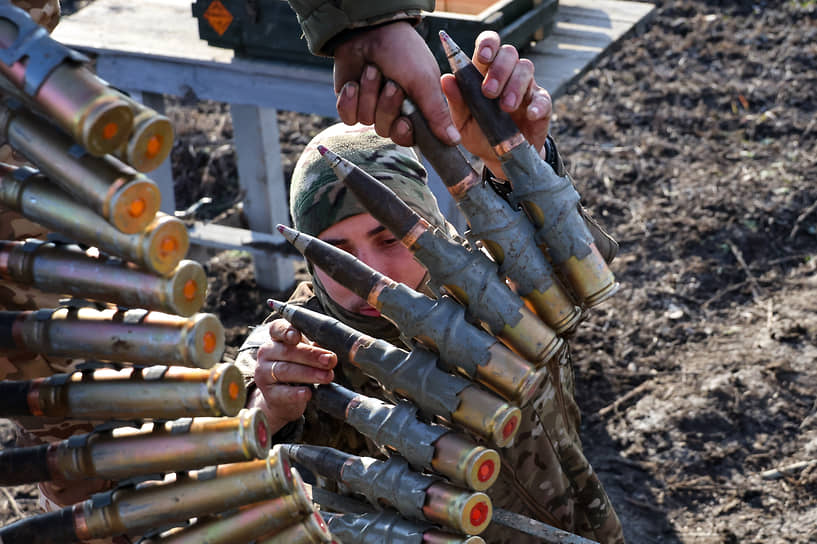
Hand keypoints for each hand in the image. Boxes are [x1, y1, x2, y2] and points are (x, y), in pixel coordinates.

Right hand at [250, 318, 336, 433]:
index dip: (286, 331)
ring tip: (327, 376)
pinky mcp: (268, 394)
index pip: (277, 328)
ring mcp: (264, 373)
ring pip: (285, 370)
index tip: (297, 337)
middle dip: (311, 355)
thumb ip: (316, 348)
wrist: (284, 399)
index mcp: (277, 338)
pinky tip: (308, 393)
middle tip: (330, 360)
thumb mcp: (307, 355)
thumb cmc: (300, 369)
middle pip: (287, 351)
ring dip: (309, 373)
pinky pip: (282, 393)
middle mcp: (267, 353)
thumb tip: (330, 352)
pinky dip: (296, 393)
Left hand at [333, 20, 460, 146]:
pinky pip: (348, 117)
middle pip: (388, 131)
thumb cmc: (403, 52)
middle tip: (391, 84)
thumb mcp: (424, 81)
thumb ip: (437, 113)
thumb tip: (455, 141)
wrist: (369, 31)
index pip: (412, 138)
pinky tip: (354, 84)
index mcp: (416, 108)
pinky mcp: (351, 103)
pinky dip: (350, 100)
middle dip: (387, 107)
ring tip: (373, 72)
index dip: (406, 132)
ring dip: (369, 94)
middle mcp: (395, 111)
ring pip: (367, 121)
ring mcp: (372, 107)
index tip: (405, 121)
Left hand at [441, 31, 551, 176]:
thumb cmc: (480, 134)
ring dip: (515, 85)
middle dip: (499, 69)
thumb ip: (456, 101)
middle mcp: (507, 75)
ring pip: (526, 69)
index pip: (489, 45)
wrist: (500, 160)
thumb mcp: (463, 122)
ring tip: (505, 108)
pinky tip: (530, 114)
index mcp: (485, 73)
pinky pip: (543, 98)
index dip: (488, 44)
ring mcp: (526, 88)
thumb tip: (446, 79)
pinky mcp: (541, 106)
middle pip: (509, 53)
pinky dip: (537, 105)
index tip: (482, 56)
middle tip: (489, 92)